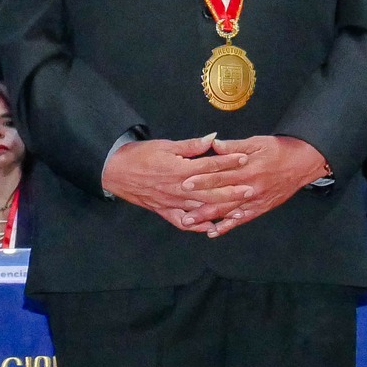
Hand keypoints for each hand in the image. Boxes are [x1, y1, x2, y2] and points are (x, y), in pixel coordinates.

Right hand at [101, 133, 246, 228]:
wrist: (117, 171)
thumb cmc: (141, 155)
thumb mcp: (167, 145)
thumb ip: (192, 145)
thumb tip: (213, 139)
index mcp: (180, 169)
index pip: (210, 165)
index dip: (228, 161)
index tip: (244, 158)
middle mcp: (179, 189)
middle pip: (210, 191)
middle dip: (232, 191)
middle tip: (250, 189)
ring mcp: (172, 202)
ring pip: (201, 209)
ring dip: (221, 211)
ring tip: (239, 211)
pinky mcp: (165, 211)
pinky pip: (184, 222)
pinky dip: (198, 226)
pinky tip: (212, 228)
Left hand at [183, 135, 329, 237]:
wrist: (302, 163)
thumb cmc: (277, 150)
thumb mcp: (256, 143)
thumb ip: (233, 146)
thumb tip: (214, 144)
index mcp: (247, 169)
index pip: (220, 175)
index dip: (202, 180)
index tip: (184, 183)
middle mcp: (250, 187)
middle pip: (220, 196)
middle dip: (199, 203)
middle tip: (180, 209)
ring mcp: (254, 200)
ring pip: (228, 211)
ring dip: (208, 217)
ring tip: (189, 222)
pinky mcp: (260, 208)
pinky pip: (241, 219)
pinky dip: (227, 226)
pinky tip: (213, 231)